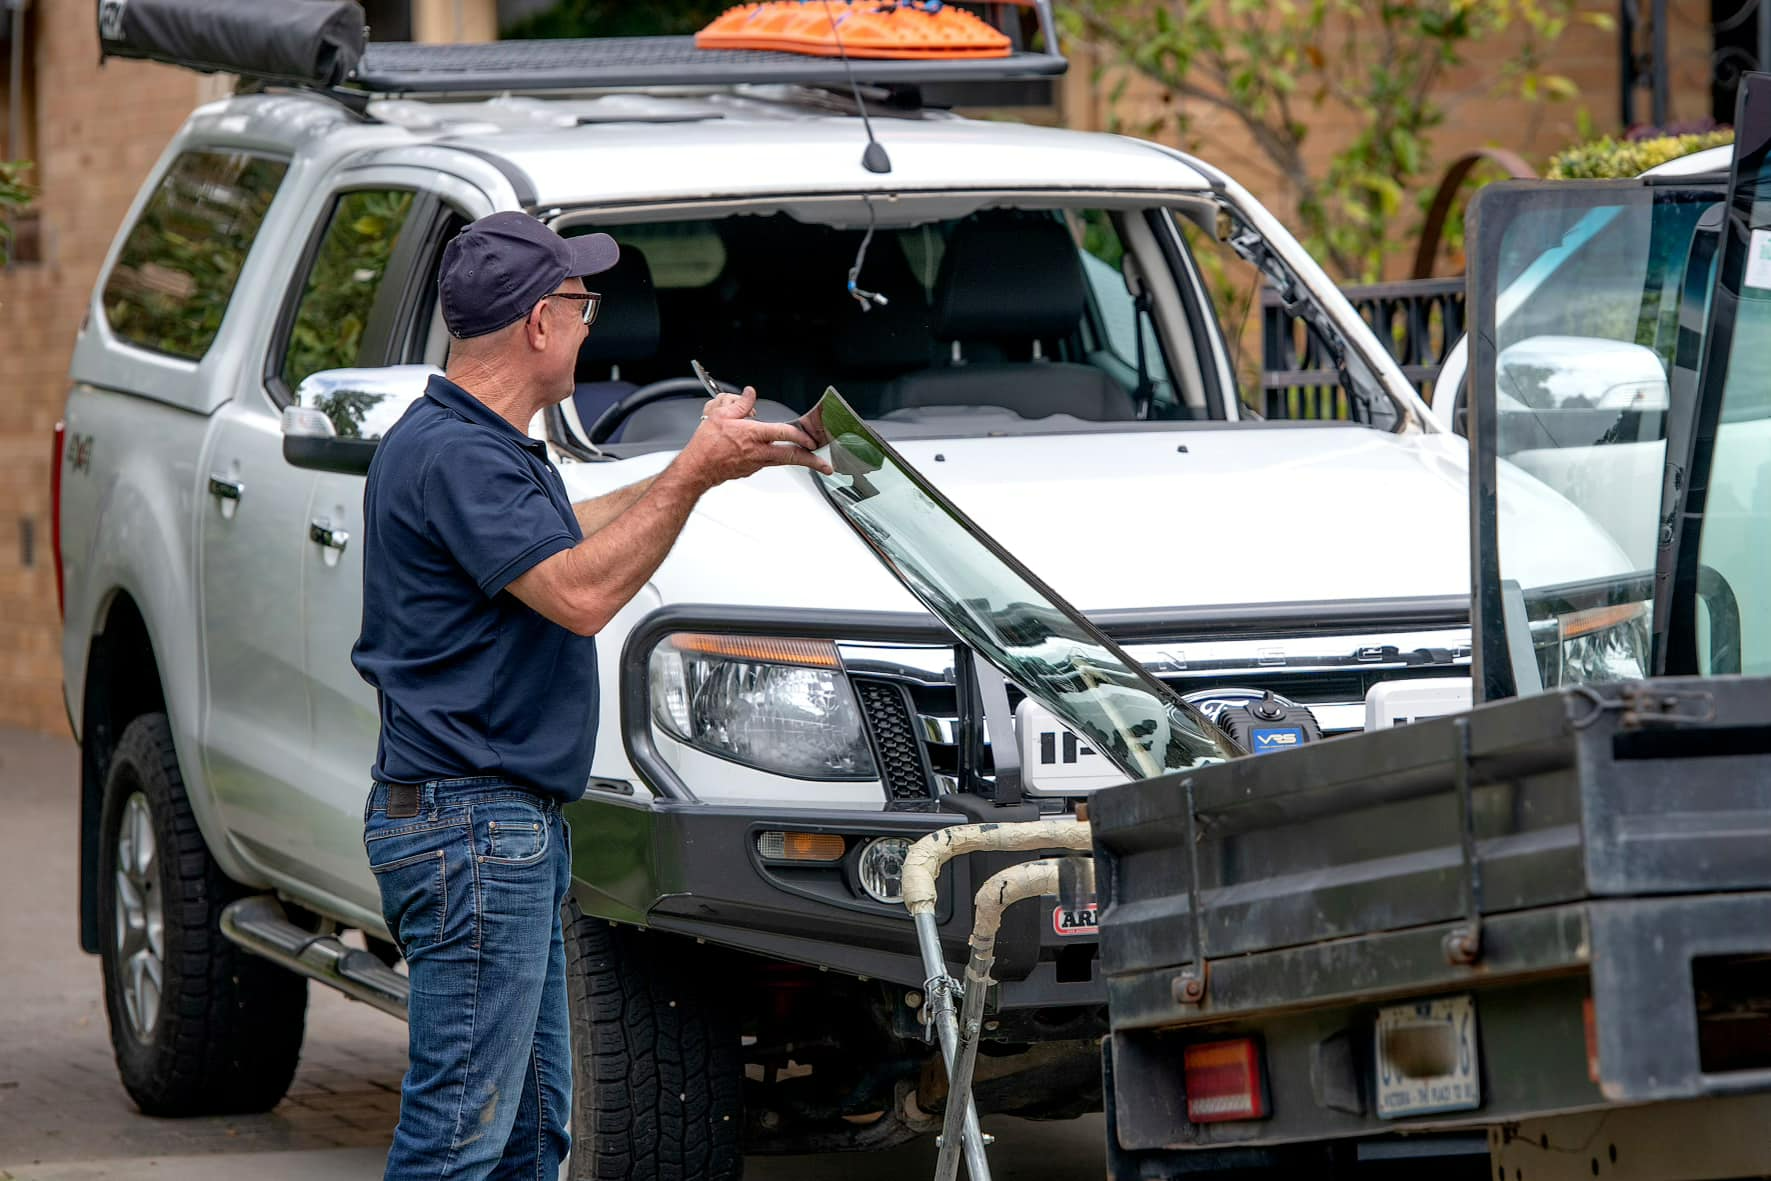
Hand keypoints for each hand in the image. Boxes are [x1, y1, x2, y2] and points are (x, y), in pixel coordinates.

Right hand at [678, 386, 834, 489]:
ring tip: (813, 461)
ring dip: (799, 461)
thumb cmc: (706, 445)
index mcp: (753, 435)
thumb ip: (740, 403)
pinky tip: (780, 455)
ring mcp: (756, 463)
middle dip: (811, 462)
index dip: (800, 436)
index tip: (810, 439)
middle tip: (825, 466)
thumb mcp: (721, 414)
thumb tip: (749, 394)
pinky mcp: (751, 470)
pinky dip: (778, 459)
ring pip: (784, 461)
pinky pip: (770, 463)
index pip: (783, 434)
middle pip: (791, 456)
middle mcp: (758, 452)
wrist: (697, 468)